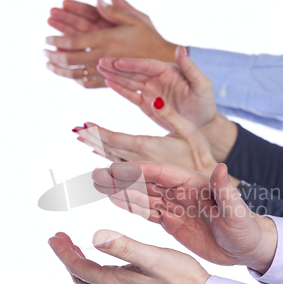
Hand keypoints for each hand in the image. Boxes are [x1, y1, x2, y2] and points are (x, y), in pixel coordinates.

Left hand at [45, 0, 176, 88]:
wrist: (163, 61)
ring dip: (60, 70)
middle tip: (44, 53)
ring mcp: (106, 71)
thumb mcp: (135, 19)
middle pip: (70, 59)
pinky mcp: (111, 81)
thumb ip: (115, 10)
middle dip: (54, 56)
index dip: (57, 41)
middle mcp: (103, 56)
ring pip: (76, 73)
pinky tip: (71, 77)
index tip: (47, 39)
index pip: (73, 41)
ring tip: (50, 66)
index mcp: (106, 39)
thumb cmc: (150, 38)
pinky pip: (89, 83)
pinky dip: (77, 80)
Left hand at [48, 231, 209, 283]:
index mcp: (115, 283)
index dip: (63, 251)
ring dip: (81, 264)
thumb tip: (95, 237)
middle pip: (81, 276)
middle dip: (67, 256)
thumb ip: (123, 247)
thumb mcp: (152, 257)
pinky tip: (103, 263)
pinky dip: (95, 271)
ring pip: (92, 281)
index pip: (78, 267)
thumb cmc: (180, 277)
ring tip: (76, 247)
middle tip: (60, 239)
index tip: (53, 237)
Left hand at [72, 97, 220, 176]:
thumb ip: (170, 115)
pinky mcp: (145, 176)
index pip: (114, 139)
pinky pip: (121, 168)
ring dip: (96, 149)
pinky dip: (108, 159)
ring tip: (82, 139)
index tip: (82, 125)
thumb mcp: (189, 130)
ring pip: (113, 159)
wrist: (206, 184)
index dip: (96, 132)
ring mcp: (141, 171)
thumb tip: (154, 98)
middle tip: (76, 131)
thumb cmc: (200, 154)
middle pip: (108, 149)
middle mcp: (140, 161)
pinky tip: (101, 155)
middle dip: (92, 139)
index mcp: (148, 147)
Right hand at [92, 163, 277, 272]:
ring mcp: (175, 206)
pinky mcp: (173, 222)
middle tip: (96, 175)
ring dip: (121, 191)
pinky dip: (131, 207)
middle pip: (146, 183)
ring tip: (98, 186)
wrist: (248, 248)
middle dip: (121, 179)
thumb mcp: (236, 212)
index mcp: (194, 185)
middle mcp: (181, 192)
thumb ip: (225, 191)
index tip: (116, 170)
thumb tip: (221, 168)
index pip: (162, 174)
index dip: (138, 171)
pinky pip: (148, 212)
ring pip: (143, 196)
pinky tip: (116, 201)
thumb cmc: (246, 228)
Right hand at [96, 48, 237, 160]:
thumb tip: (180, 47)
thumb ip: (190, 67)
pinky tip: (107, 81)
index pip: (147, 65)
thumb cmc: (205, 104)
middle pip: (134, 70)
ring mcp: (151, 90)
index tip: (117, 62)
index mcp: (169, 71)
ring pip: (129, 81)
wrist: (203, 125)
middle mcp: (157, 78)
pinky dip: (119, 89)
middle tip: (100, 61)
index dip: (131, 64)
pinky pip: (131, 94)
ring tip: (98, 67)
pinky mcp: (147, 104)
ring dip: (114, 75)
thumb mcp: (202, 85)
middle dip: (117, 66)